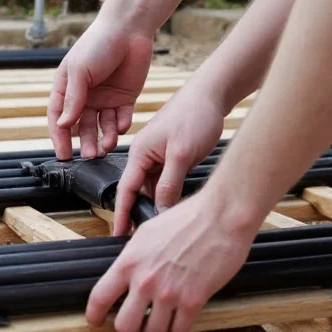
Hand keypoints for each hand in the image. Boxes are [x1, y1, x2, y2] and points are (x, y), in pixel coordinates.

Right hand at [47, 17, 153, 160]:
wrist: (129, 29)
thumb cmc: (98, 44)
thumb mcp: (79, 71)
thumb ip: (73, 99)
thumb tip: (62, 125)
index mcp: (67, 89)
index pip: (59, 119)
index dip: (60, 138)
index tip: (64, 156)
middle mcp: (85, 98)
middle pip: (82, 127)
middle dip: (85, 143)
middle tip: (90, 156)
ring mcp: (105, 100)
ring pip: (102, 126)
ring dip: (104, 138)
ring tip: (106, 147)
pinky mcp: (124, 99)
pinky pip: (121, 118)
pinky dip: (121, 125)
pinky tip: (121, 127)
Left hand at [85, 188, 257, 331]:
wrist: (221, 216)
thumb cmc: (186, 219)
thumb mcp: (146, 233)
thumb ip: (132, 256)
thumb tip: (123, 271)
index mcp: (128, 263)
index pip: (99, 298)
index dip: (94, 315)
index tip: (97, 321)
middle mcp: (145, 281)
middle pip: (124, 326)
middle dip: (130, 328)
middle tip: (138, 323)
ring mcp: (169, 293)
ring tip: (159, 327)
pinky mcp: (194, 301)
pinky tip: (178, 326)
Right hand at [113, 84, 226, 235]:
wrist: (212, 94)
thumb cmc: (195, 115)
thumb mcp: (182, 154)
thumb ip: (169, 184)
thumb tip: (160, 210)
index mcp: (139, 153)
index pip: (125, 190)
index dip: (121, 214)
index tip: (119, 234)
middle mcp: (144, 156)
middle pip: (137, 192)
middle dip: (138, 213)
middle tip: (143, 238)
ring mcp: (157, 157)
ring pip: (152, 188)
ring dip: (156, 205)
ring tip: (162, 227)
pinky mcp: (171, 157)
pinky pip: (165, 182)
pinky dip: (168, 195)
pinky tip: (176, 208)